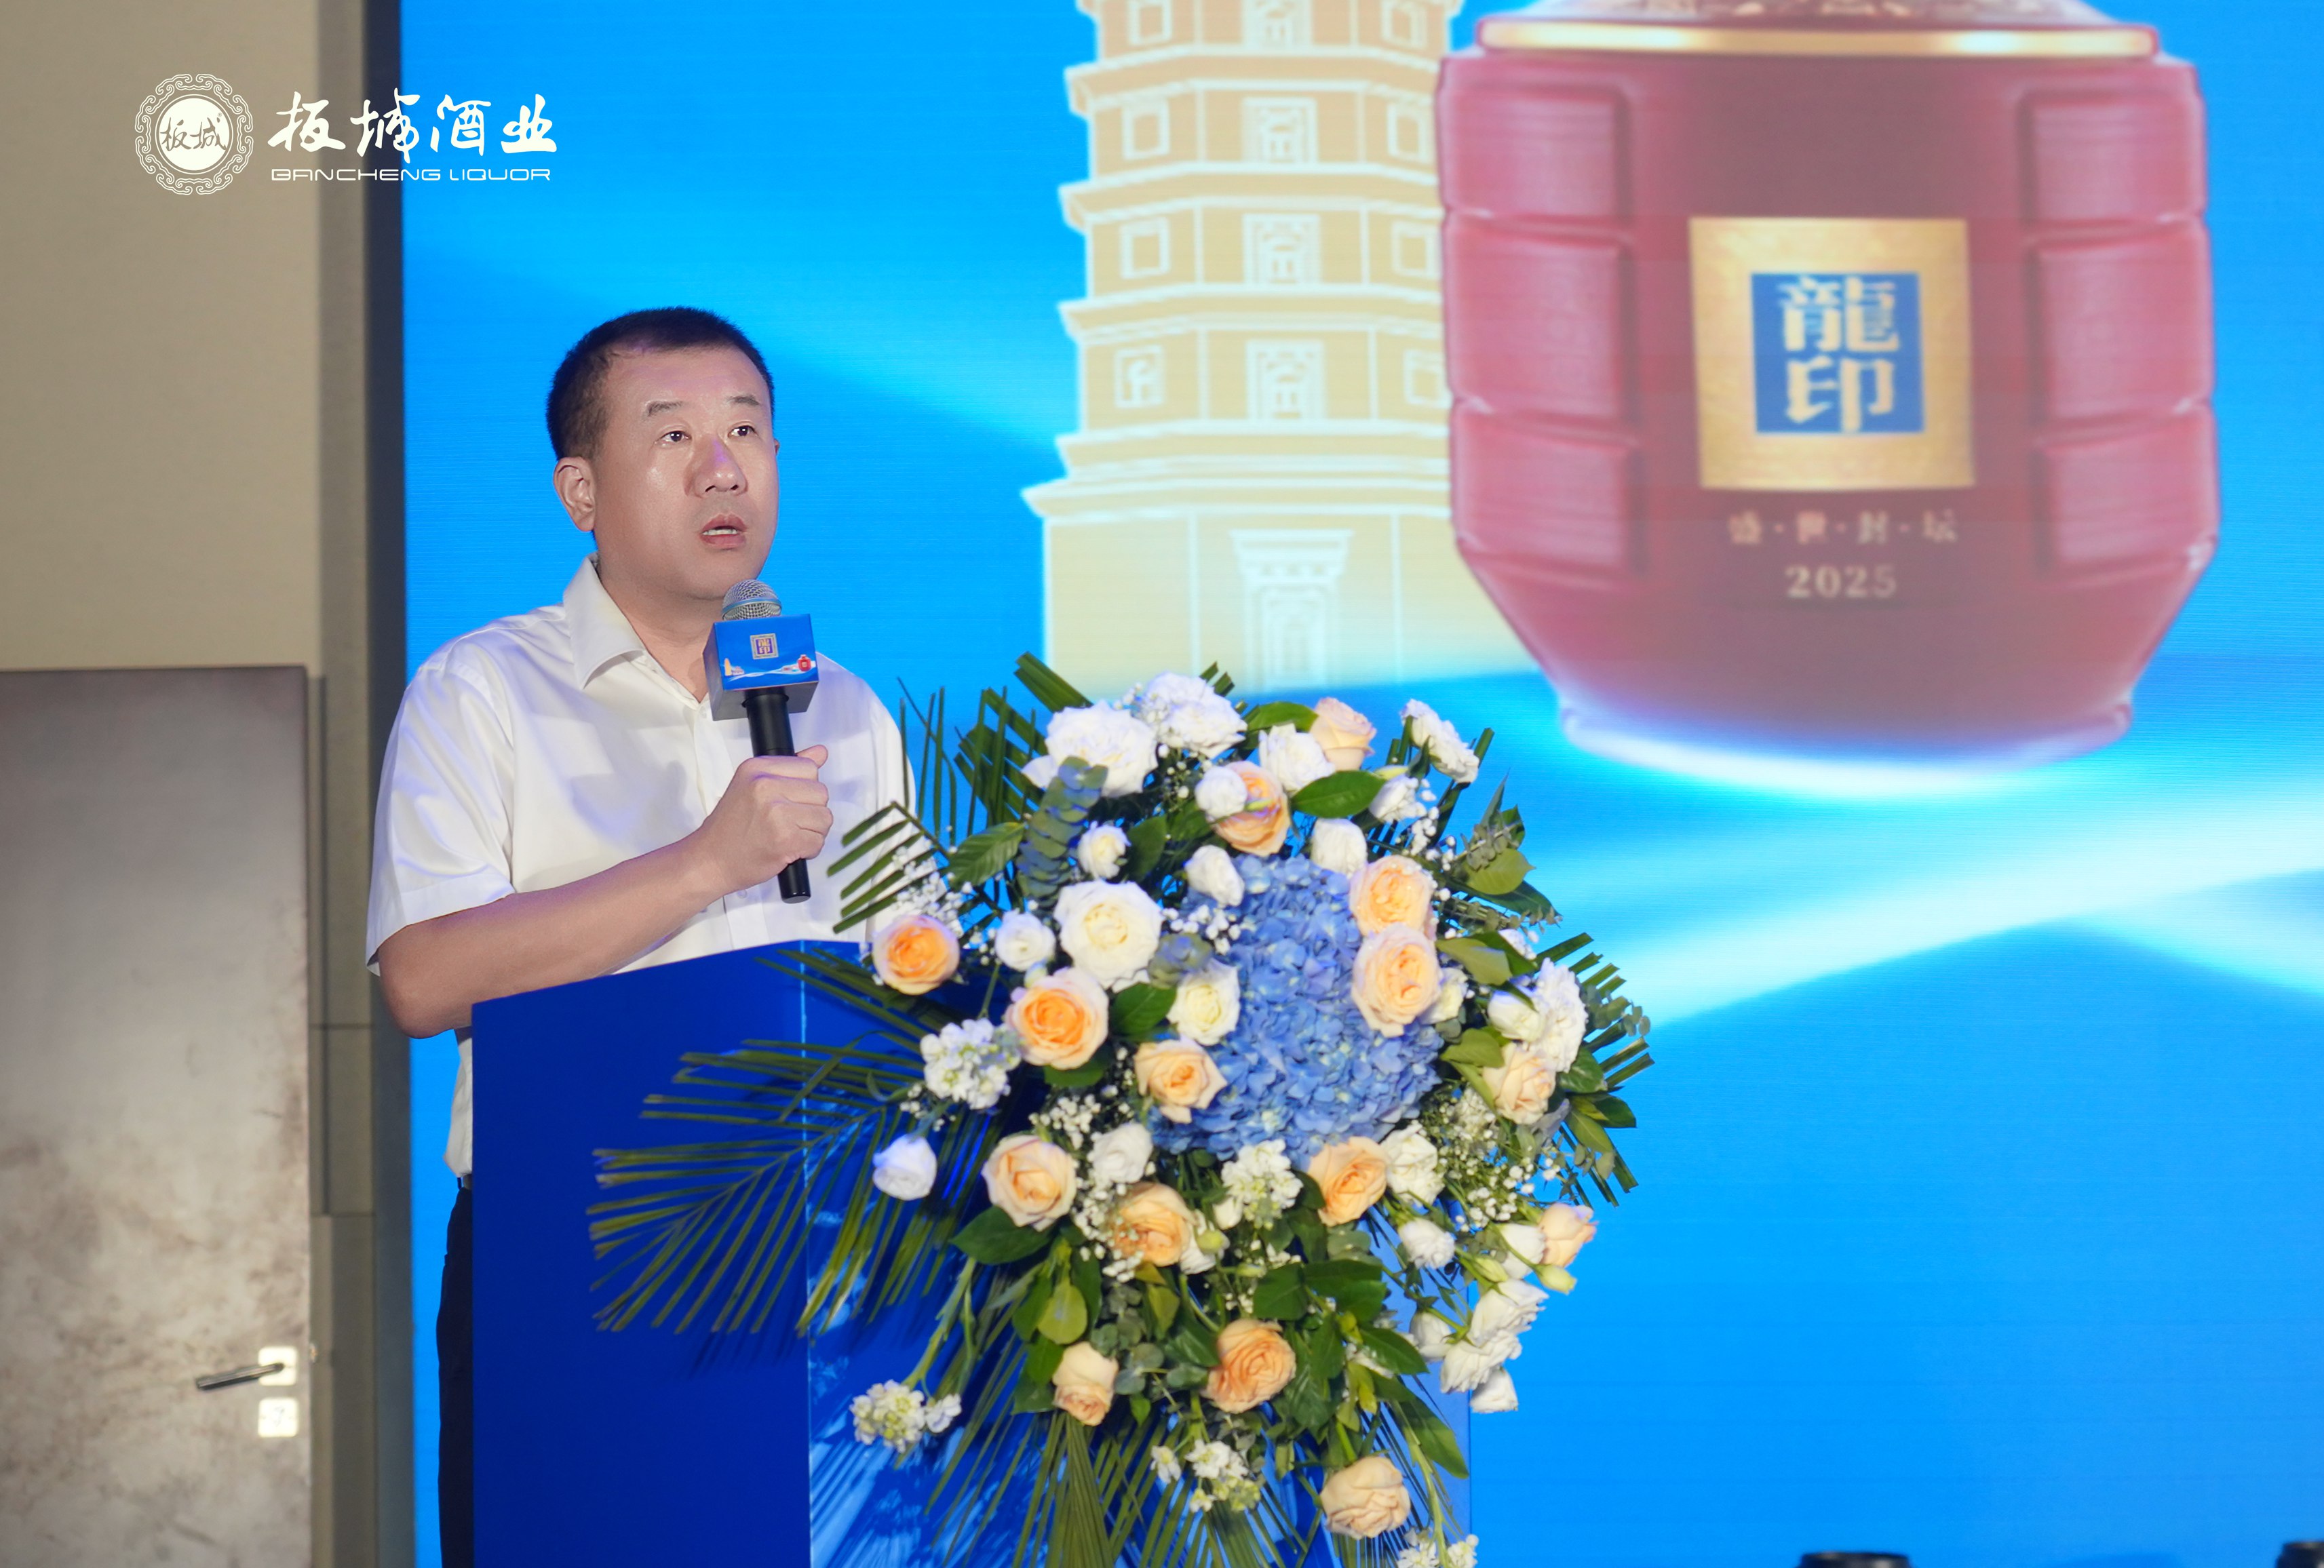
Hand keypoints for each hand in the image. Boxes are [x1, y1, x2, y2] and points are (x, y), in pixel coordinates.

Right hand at [688, 745, 831, 897]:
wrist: (710, 860)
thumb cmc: (732, 827)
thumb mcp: (752, 785)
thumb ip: (788, 768)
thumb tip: (821, 752)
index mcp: (757, 768)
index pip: (809, 767)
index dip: (805, 789)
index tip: (789, 802)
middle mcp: (766, 786)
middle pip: (821, 792)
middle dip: (811, 811)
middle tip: (788, 823)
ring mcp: (776, 812)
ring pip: (824, 817)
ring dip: (812, 831)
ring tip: (788, 835)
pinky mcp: (785, 838)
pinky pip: (818, 841)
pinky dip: (809, 850)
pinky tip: (789, 849)